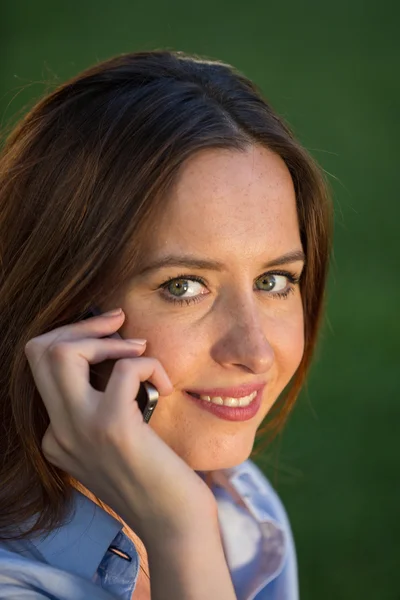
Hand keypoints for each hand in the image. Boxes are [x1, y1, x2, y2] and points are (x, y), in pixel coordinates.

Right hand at [24, 309, 216, 548]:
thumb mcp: (116, 440)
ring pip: (61, 352)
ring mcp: (80, 430)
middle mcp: (59, 432)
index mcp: (57, 435)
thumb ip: (103, 405)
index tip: (109, 333)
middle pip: (40, 352)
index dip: (75, 338)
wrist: (174, 524)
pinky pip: (125, 368)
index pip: (43, 368)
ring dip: (108, 339)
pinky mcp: (113, 428)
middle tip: (117, 321)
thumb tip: (117, 351)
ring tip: (141, 351)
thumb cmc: (154, 478)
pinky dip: (149, 363)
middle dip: (81, 325)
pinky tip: (166, 385)